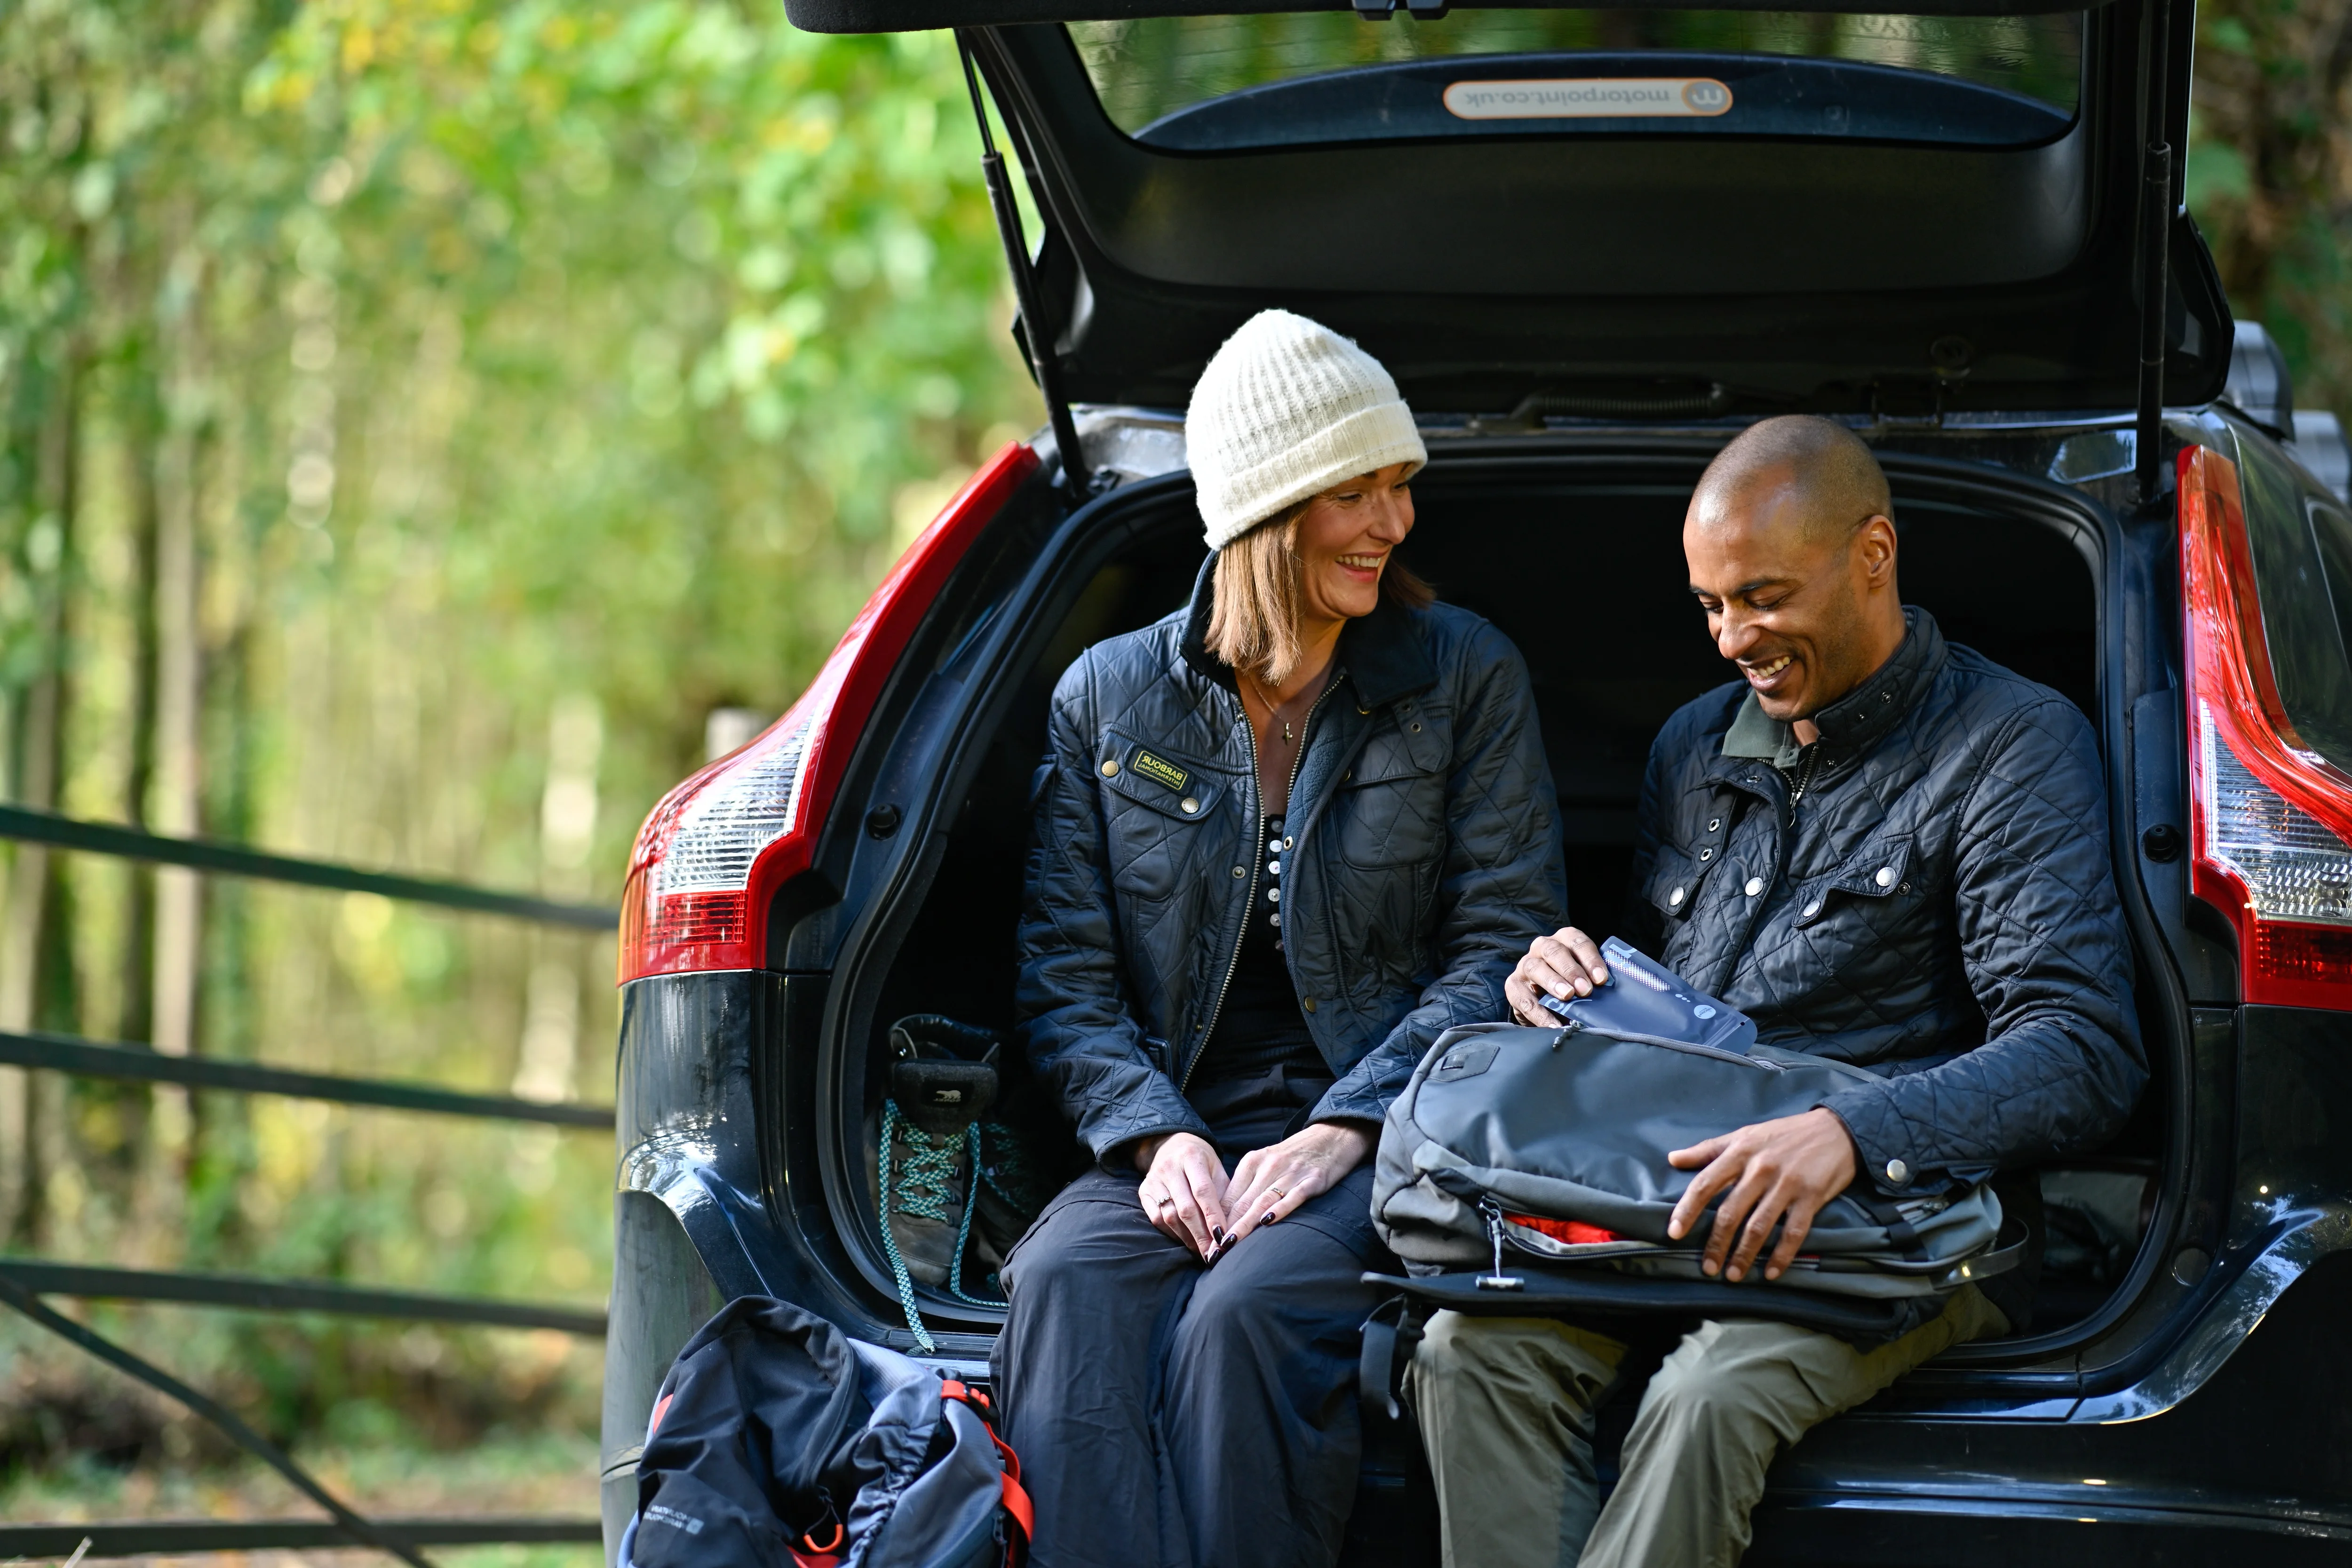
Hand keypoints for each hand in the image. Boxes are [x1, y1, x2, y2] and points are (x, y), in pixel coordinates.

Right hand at [1136, 1132, 1229, 1258]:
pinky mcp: (1143, 1191)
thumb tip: (1231, 1227)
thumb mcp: (1217, 1169)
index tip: (1223, 1236)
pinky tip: (1185, 1240)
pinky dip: (1172, 1233)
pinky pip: (1156, 1218)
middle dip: (1201, 1234)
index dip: (1213, 1215)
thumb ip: (1224, 1194)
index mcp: (1192, 1156)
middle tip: (1213, 1253)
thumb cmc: (1202, 1162)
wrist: (1172, 1146)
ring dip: (1187, 1237)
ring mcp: (1153, 1179)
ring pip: (1169, 1216)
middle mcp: (1169, 1167)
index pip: (1203, 1190)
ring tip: (1202, 1249)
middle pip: (1185, 1207)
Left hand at [1215, 1122, 1372, 1255]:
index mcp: (1252, 1162)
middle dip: (1226, 1229)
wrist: (1332, 1135)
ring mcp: (1290, 1173)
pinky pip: (1294, 1196)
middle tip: (1213, 1253)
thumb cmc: (1295, 1156)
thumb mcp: (1266, 1164)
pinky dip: (1280, 1209)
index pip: (1229, 1197)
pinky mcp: (1313, 1180)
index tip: (1207, 1244)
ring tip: (1231, 1244)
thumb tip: (1227, 1219)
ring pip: (1262, 1202)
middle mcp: (1268, 1166)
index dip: (1217, 1221)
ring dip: (1245, 1225)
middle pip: (1242, 1202)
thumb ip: (1248, 1187)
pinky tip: (1268, 1222)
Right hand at [1505, 927, 1611, 1024]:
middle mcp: (1542, 947)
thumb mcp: (1584, 977)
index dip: (1590, 959)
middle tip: (1585, 990)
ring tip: (1567, 997)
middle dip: (1571, 970)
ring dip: (1553, 982)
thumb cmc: (1572, 985)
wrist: (1543, 1000)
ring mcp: (1525, 965)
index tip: (1601, 979)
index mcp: (1564, 940)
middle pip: (1554, 951)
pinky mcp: (1513, 986)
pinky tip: (1553, 1024)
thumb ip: (1594, 980)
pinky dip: (1539, 1013)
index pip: (1577, 942)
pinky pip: (1524, 998)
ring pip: (1535, 967)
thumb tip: (1611, 996)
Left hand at [1665, 1108, 1858, 1282]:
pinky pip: (1793, 1232)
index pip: (1705, 1184)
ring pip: (1759, 1227)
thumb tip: (1673, 1158)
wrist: (1836, 1131)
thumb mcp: (1744, 1135)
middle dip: (1716, 1243)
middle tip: (1707, 1267)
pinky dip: (1781, 1255)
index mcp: (1739, 1152)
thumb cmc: (1784, 1134)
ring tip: (1733, 1275)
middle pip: (1731, 1212)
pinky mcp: (1811, 1197)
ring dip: (1744, 1255)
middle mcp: (1760, 1169)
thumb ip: (1708, 1149)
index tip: (1674, 1232)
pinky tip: (1771, 1272)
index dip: (1688, 1209)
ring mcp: (1786, 1184)